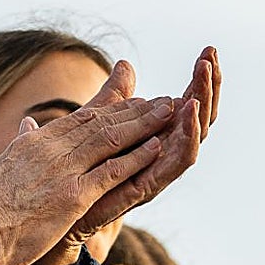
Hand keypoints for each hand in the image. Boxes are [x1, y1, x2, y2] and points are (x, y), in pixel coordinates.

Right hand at [0, 62, 179, 264]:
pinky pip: (113, 171)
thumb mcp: (2, 165)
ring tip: (169, 115)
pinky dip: (137, 157)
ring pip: (111, 140)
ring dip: (144, 126)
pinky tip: (157, 148)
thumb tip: (27, 123)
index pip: (80, 118)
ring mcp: (64, 171)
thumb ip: (20, 143)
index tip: (134, 102)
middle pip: (101, 122)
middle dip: (135, 111)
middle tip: (162, 101)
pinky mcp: (73, 196)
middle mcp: (51, 149)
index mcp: (35, 142)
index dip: (111, 109)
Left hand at [28, 48, 216, 264]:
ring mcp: (156, 172)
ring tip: (202, 82)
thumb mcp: (97, 124)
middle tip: (211, 57)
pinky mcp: (144, 188)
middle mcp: (162, 155)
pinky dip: (185, 140)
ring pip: (193, 140)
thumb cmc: (76, 172)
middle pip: (198, 119)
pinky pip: (174, 165)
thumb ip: (114, 97)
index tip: (209, 50)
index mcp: (156, 138)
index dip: (200, 79)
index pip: (188, 104)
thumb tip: (125, 64)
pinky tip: (187, 115)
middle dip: (208, 87)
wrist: (53, 214)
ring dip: (200, 110)